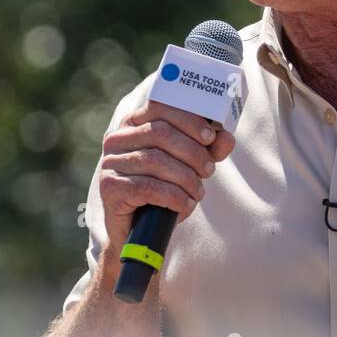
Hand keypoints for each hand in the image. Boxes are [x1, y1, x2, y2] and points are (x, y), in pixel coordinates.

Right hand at [97, 101, 235, 259]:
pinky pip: (149, 187)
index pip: (160, 106)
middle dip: (193, 152)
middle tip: (208, 170)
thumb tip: (226, 137)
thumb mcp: (189, 164)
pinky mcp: (110, 188)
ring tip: (198, 191)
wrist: (138, 229)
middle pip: (161, 133)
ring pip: (156, 160)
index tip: (210, 136)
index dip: (188, 119)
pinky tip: (185, 205)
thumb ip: (207, 148)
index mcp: (135, 123)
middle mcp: (117, 138)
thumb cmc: (163, 188)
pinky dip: (174, 197)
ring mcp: (110, 162)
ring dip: (186, 177)